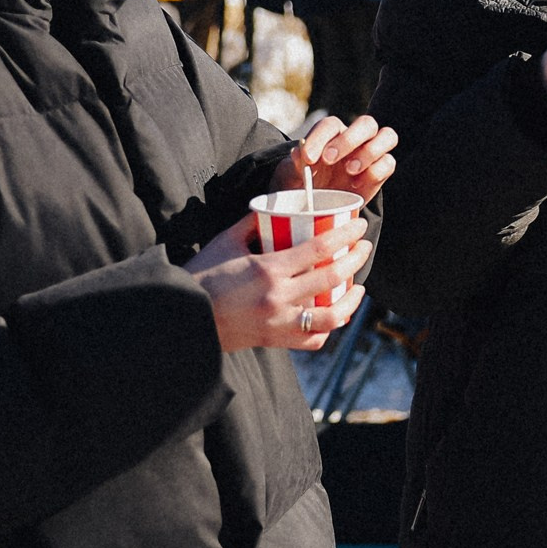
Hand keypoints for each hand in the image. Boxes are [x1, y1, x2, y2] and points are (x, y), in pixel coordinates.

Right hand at [183, 213, 368, 351]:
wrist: (182, 318)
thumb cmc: (201, 276)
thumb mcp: (225, 242)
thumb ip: (252, 223)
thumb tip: (272, 207)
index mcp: (268, 269)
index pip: (319, 249)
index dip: (346, 234)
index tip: (360, 225)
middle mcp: (278, 298)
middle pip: (332, 277)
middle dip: (356, 258)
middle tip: (364, 247)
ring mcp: (279, 323)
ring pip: (332, 316)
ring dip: (351, 300)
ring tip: (358, 286)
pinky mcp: (275, 340)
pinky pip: (313, 339)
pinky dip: (329, 328)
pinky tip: (335, 314)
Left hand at [276, 114, 398, 204]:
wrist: (318, 207)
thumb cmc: (305, 185)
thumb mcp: (293, 177)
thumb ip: (296, 165)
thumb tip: (299, 153)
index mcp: (331, 134)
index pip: (330, 125)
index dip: (319, 138)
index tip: (308, 158)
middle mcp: (356, 138)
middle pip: (366, 123)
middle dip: (349, 140)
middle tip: (330, 160)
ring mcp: (371, 153)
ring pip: (387, 136)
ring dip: (369, 152)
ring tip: (350, 171)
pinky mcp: (381, 171)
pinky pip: (389, 163)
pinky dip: (375, 171)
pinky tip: (356, 184)